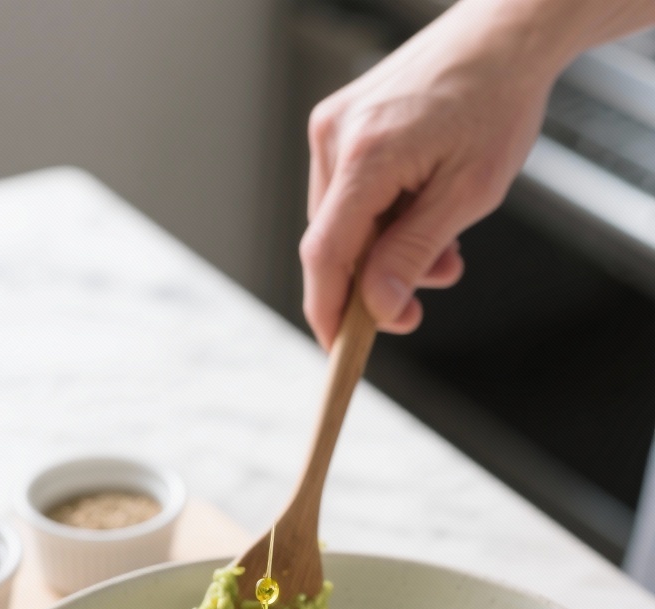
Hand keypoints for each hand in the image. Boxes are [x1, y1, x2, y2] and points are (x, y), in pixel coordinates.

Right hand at [300, 1, 560, 348]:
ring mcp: (335, 127)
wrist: (504, 35)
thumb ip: (415, 254)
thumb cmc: (496, 102)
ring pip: (344, 224)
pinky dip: (384, 218)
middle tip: (432, 289)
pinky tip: (425, 209)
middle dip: (377, 279)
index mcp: (366, 157)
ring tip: (445, 243)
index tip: (340, 352)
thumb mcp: (467, 194)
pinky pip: (350, 194)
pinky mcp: (343, 123)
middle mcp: (336, 138)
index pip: (325, 256)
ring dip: (387, 249)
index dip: (329, 312)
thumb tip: (380, 308)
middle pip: (333, 244)